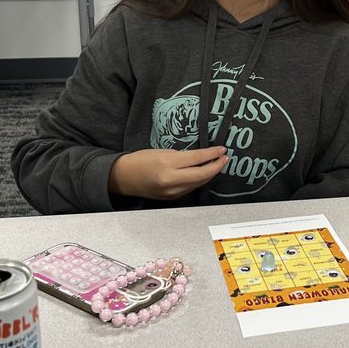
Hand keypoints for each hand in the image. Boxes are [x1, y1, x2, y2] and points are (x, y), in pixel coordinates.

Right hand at [109, 146, 228, 200]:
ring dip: (210, 174)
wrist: (124, 178)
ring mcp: (171, 191)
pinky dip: (199, 181)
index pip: (197, 158)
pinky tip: (204, 174)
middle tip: (225, 158)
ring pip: (198, 183)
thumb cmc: (140, 160)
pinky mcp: (171, 198)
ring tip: (218, 164)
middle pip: (202, 175)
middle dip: (216, 166)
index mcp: (167, 163)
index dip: (212, 154)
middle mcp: (171, 179)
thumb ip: (182, 156)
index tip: (222, 149)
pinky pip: (191, 188)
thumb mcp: (162, 151)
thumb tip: (201, 156)